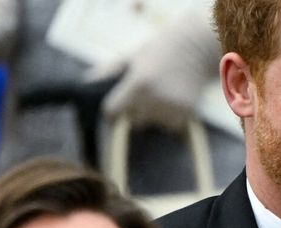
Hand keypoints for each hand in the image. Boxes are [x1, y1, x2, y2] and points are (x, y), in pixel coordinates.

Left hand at [100, 9, 220, 131]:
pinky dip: (170, 118)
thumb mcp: (130, 57)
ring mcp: (172, 108)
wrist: (194, 47)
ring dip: (153, 115)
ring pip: (152, 125)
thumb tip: (85, 84)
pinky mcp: (188, 114)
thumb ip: (107, 72)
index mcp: (137, 84)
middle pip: (133, 121)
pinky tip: (173, 100)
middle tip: (145, 93)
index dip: (113, 108)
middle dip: (135, 111)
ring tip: (161, 94)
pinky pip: (170, 126)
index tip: (119, 103)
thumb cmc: (158, 50)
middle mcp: (155, 99)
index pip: (112, 110)